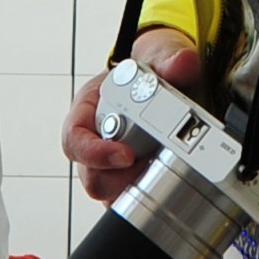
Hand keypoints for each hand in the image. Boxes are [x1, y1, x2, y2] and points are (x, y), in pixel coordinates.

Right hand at [63, 26, 202, 203]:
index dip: (95, 153)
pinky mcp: (131, 180)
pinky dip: (151, 196)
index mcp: (88, 110)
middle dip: (123, 179)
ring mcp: (111, 166)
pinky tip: (175, 183)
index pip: (75, 138)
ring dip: (139, 188)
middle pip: (92, 176)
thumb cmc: (147, 73)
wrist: (163, 83)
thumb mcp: (158, 58)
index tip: (126, 155)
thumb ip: (170, 60)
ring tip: (169, 172)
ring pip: (113, 193)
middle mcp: (95, 142)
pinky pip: (132, 200)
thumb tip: (183, 62)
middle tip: (156, 168)